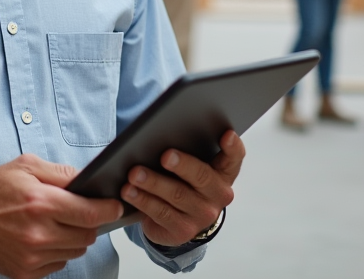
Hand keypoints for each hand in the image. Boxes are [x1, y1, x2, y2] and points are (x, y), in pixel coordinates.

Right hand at [0, 154, 124, 278]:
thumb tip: (88, 179)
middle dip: (90, 222)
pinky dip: (58, 251)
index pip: (91, 213)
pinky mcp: (25, 272)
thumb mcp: (26, 167)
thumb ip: (61, 173)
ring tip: (57, 223)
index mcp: (40, 203)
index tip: (115, 205)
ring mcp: (31, 256)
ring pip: (76, 251)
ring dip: (75, 237)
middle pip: (87, 235)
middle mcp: (38, 233)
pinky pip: (58, 263)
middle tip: (79, 211)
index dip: (109, 209)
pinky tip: (44, 237)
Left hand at [121, 130, 241, 247]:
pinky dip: (143, 200)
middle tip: (165, 155)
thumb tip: (162, 131)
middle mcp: (218, 195)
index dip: (232, 146)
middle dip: (183, 165)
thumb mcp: (190, 165)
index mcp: (223, 172)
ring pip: (177, 195)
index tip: (226, 134)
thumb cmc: (183, 180)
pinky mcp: (183, 230)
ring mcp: (203, 215)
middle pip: (202, 176)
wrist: (179, 219)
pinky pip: (161, 213)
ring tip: (134, 173)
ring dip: (153, 182)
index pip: (234, 157)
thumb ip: (188, 149)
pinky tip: (129, 191)